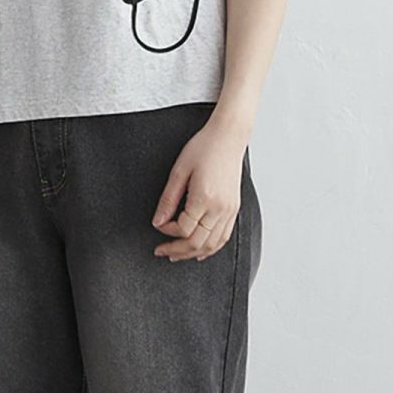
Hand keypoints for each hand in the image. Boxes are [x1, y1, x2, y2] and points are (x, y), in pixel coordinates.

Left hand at [151, 114, 246, 261]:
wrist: (228, 137)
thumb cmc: (204, 148)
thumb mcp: (179, 171)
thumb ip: (168, 200)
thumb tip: (158, 221)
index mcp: (204, 198)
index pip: (183, 229)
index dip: (167, 231)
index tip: (158, 224)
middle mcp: (220, 208)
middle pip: (197, 242)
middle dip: (177, 250)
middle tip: (162, 251)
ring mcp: (229, 210)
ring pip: (212, 245)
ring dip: (193, 253)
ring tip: (177, 255)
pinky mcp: (234, 209)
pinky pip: (223, 237)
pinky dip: (211, 248)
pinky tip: (200, 251)